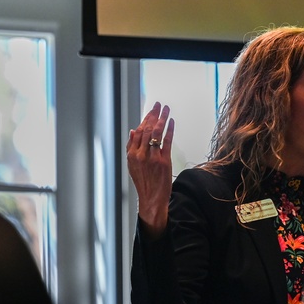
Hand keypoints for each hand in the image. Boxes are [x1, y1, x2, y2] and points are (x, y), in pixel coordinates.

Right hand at [127, 102, 174, 235]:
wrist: (151, 199)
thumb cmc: (143, 182)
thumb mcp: (132, 165)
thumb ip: (132, 147)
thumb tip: (132, 130)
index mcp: (132, 154)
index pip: (138, 131)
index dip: (145, 118)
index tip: (151, 110)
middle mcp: (141, 155)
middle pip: (147, 129)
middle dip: (154, 114)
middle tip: (159, 104)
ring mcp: (152, 158)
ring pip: (156, 133)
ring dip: (162, 118)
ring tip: (166, 109)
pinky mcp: (163, 162)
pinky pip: (166, 142)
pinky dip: (169, 130)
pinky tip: (171, 121)